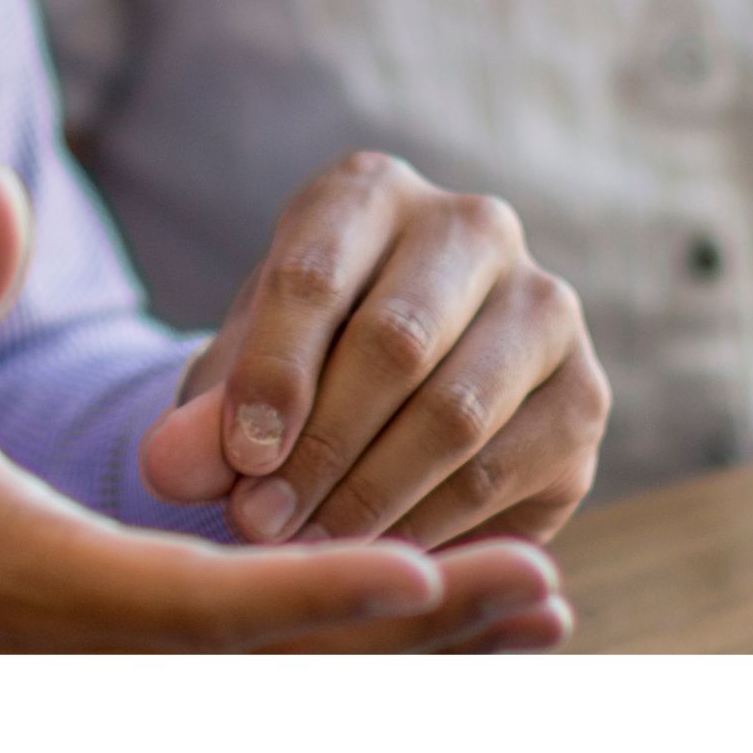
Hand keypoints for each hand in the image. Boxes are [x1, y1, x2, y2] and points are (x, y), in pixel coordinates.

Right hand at [0, 165, 565, 653]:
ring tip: (541, 609)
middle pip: (273, 662)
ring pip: (279, 682)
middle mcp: (78, 650)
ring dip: (412, 655)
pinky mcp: (106, 671)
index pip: (198, 604)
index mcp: (29, 579)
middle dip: (414, 632)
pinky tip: (444, 625)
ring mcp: (94, 676)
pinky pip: (254, 677)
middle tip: (541, 588)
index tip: (426, 570)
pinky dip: (355, 655)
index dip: (317, 591)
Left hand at [133, 148, 609, 552]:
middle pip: (395, 342)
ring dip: (371, 497)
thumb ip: (204, 417)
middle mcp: (472, 228)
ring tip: (307, 552)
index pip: (315, 273)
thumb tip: (171, 466)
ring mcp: (544, 307)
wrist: (390, 390)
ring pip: (456, 413)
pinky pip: (504, 472)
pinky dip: (432, 526)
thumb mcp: (235, 378)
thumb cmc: (296, 366)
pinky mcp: (582, 395)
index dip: (271, 374)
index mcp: (369, 193)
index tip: (236, 461)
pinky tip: (378, 559)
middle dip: (319, 448)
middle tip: (259, 524)